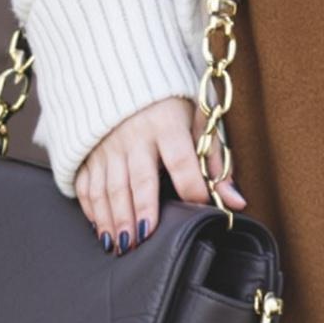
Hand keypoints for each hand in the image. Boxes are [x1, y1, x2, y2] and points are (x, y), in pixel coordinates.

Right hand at [75, 96, 244, 253]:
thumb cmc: (170, 104)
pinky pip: (87, 185)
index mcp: (166, 125)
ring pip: (108, 187)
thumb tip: (236, 202)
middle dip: (140, 211)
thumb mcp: (198, 122)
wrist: (126, 76)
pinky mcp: (88, 152)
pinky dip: (93, 210)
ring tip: (122, 245)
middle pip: (139, 180)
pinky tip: (102, 230)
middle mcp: (134, 135)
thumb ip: (215, 163)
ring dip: (114, 219)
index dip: (191, 188)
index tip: (197, 210)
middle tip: (142, 240)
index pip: (182, 162)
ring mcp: (107, 145)